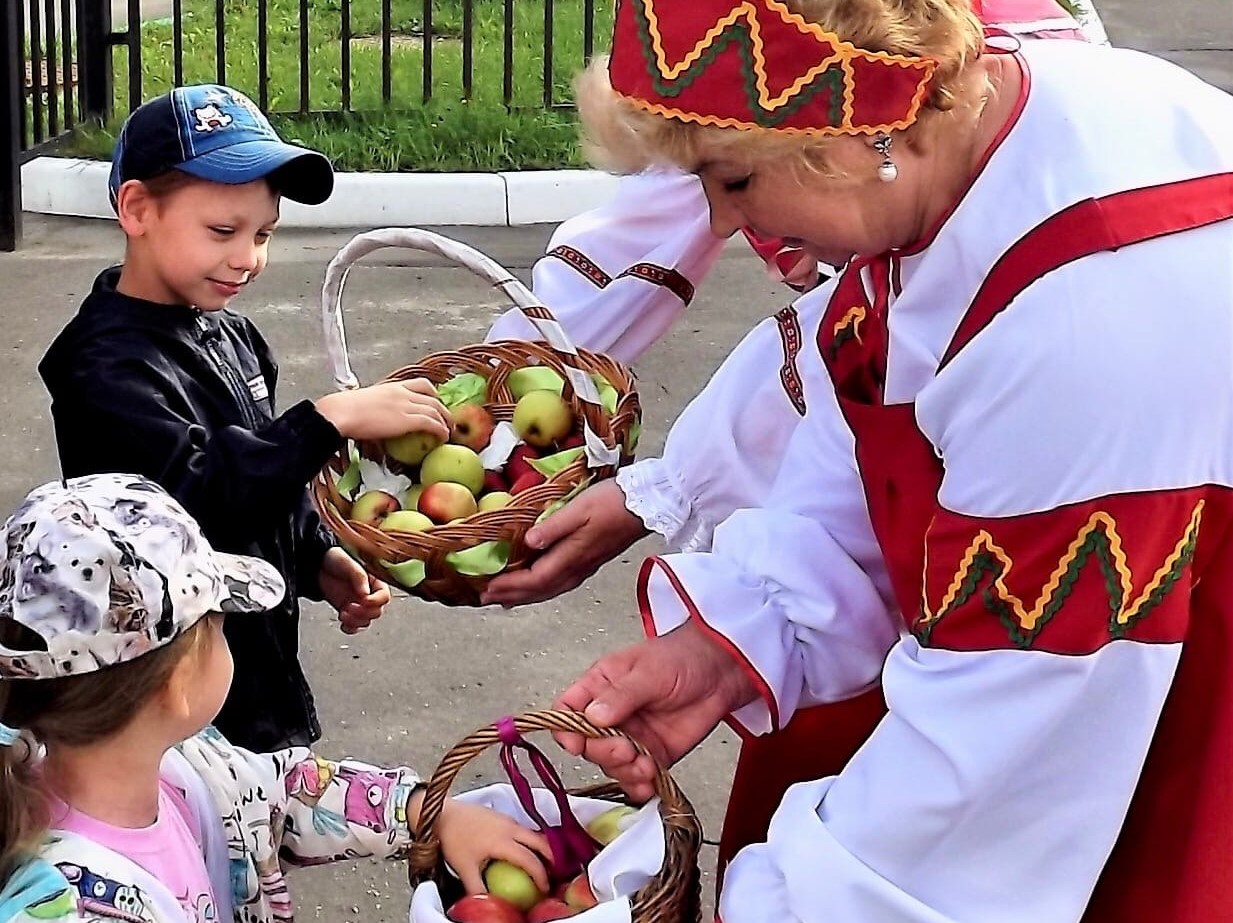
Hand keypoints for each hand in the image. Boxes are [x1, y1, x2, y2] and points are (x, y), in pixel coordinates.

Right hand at [315, 379, 449, 441]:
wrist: (340, 413)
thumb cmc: (344, 410)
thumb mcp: (365, 402)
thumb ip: (375, 406)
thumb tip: (373, 418)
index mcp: (392, 386)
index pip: (421, 384)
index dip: (434, 394)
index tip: (437, 402)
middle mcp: (402, 393)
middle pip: (433, 398)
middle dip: (444, 409)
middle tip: (447, 420)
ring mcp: (406, 405)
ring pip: (435, 410)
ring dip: (445, 421)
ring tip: (449, 431)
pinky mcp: (407, 419)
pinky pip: (431, 423)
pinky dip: (441, 430)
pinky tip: (443, 437)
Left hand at [318, 547, 390, 633]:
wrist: (317, 566)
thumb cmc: (335, 559)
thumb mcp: (347, 563)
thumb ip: (359, 577)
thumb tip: (366, 593)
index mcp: (374, 581)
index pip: (384, 596)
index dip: (376, 601)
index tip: (364, 600)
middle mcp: (369, 594)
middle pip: (376, 612)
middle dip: (363, 613)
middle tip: (350, 606)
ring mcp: (358, 604)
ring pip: (366, 621)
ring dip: (355, 621)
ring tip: (344, 613)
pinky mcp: (347, 612)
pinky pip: (354, 627)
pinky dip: (350, 628)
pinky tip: (343, 623)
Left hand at [433, 798, 552, 895]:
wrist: (442, 814)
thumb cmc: (453, 839)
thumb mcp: (464, 868)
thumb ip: (477, 888)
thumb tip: (487, 904)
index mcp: (504, 841)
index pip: (530, 860)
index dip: (541, 876)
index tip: (544, 888)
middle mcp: (510, 828)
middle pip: (540, 841)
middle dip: (552, 857)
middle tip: (554, 872)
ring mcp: (507, 819)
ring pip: (533, 832)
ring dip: (541, 846)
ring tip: (543, 862)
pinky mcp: (501, 815)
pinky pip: (523, 827)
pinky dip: (530, 839)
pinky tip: (522, 848)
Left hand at [481, 479, 647, 606]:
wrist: (645, 504)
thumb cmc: (612, 502)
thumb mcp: (579, 508)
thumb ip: (553, 527)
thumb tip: (528, 541)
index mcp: (571, 558)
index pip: (533, 580)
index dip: (509, 585)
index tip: (486, 586)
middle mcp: (576, 569)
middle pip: (538, 591)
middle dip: (510, 595)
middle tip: (484, 597)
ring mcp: (583, 568)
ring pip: (548, 590)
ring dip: (523, 596)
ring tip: (502, 598)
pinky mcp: (588, 562)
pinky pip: (557, 584)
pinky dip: (539, 589)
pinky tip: (534, 587)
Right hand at [554, 621, 759, 801]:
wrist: (722, 672)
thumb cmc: (682, 658)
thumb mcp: (649, 670)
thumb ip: (621, 695)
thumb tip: (592, 716)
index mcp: (600, 686)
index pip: (567, 711)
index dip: (566, 730)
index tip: (576, 743)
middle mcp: (611, 714)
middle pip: (588, 744)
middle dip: (604, 752)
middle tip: (626, 750)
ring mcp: (631, 736)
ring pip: (611, 765)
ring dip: (625, 771)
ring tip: (646, 765)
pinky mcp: (653, 754)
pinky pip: (637, 777)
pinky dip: (639, 786)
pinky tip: (649, 784)